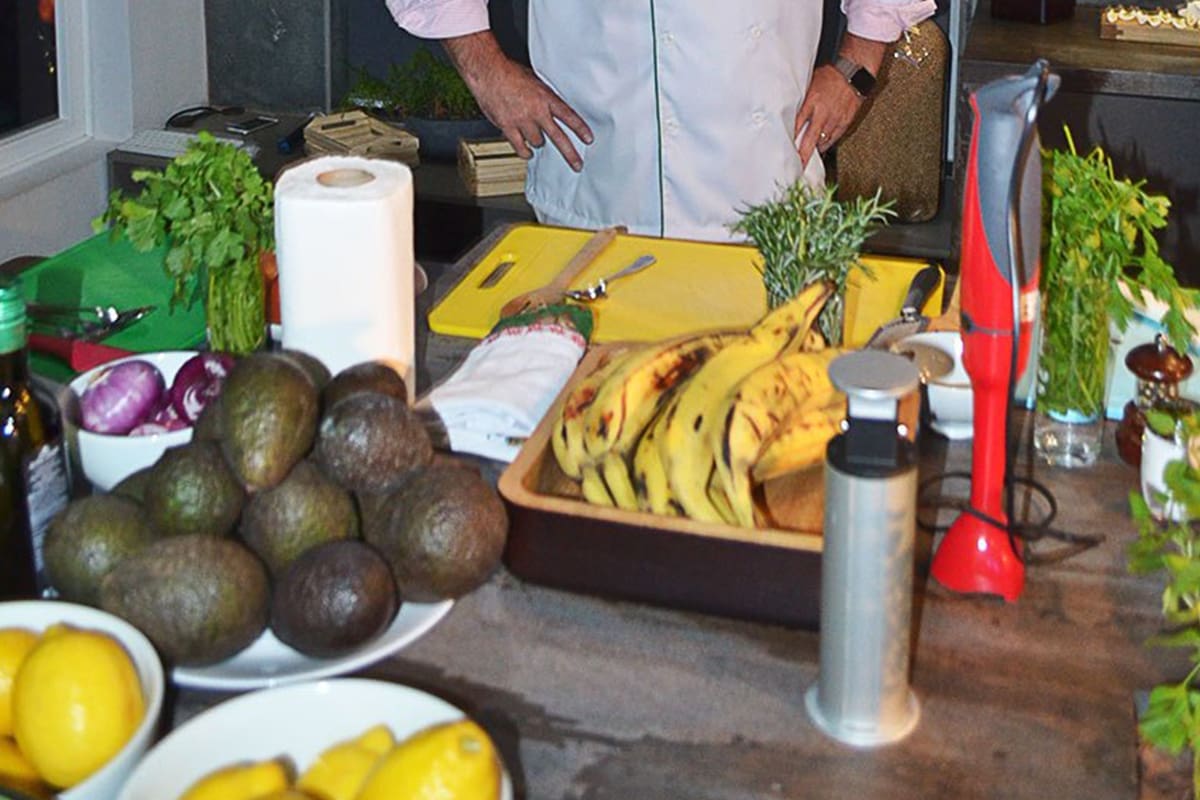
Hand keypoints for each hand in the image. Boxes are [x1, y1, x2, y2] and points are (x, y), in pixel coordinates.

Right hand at [444, 32, 592, 171]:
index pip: (569, 116)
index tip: (588, 139)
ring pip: (538, 142)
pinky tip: (527, 152)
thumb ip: (545, 96)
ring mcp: (522, 121)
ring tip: (536, 137)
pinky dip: (524, 151)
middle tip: (577, 165)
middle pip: (558, 137)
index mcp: (546, 97)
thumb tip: (552, 108)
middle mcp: (537, 111)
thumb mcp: (535, 80)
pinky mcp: (508, 127)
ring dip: (538, 142)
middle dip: (570, 154)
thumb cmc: (509, 72)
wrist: (488, 71)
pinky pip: (520, 147)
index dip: (580, 129)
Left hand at [793, 65, 862, 166]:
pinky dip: (827, 143)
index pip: (796, 125)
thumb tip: (791, 115)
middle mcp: (822, 113)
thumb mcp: (810, 85)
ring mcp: (835, 118)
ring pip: (822, 141)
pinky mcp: (845, 121)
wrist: (853, 72)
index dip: (790, 139)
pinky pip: (834, 137)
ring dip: (814, 149)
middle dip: (802, 155)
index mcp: (811, 102)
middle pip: (809, 140)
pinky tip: (821, 146)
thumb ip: (802, 102)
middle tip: (796, 166)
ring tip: (807, 157)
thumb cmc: (830, 75)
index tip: (783, 149)